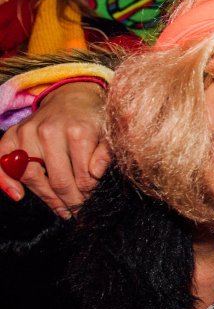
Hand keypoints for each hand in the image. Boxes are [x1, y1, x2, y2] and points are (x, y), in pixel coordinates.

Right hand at [0, 82, 109, 216]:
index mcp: (78, 132)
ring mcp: (27, 133)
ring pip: (32, 177)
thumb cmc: (92, 118)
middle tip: (79, 212)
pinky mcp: (12, 135)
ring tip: (62, 210)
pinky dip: (5, 180)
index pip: (83, 177)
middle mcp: (49, 132)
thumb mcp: (109, 134)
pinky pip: (1, 161)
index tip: (92, 201)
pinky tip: (19, 195)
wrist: (72, 96)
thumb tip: (95, 174)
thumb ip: (106, 154)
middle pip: (58, 181)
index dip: (89, 194)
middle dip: (71, 201)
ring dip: (47, 199)